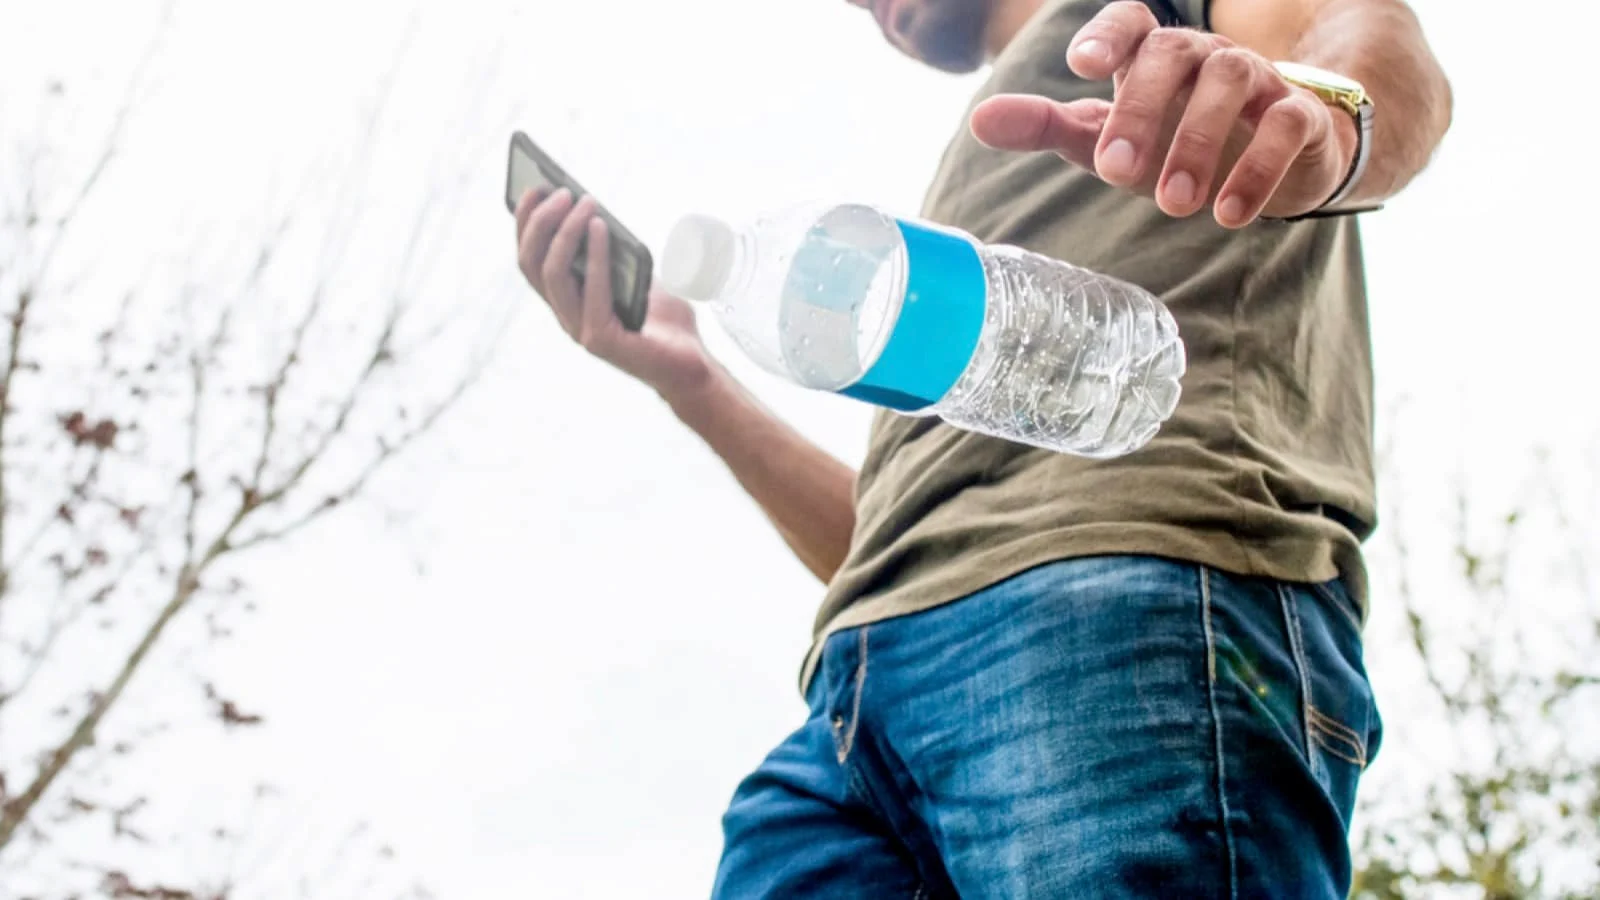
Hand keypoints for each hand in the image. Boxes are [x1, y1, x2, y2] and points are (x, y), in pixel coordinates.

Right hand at [514, 188, 714, 403]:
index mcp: (567, 301)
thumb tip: (596, 213)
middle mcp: (566, 315)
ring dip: (565, 233)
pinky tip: (601, 227)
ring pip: (553, 275)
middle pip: (533, 264)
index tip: (533, 188)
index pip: (531, 259)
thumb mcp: (635, 275)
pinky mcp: (601, 339)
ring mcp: (580, 329)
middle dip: (540, 222)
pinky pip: (591, 290)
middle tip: (560, 191)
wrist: (690, 364)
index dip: (525, 224)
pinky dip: (594, 255)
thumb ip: (614, 253)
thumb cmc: (663, 319)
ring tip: (583, 202)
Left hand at [969, 1, 1357, 226]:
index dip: (1107, 35)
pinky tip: (1229, 214)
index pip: (1130, 22)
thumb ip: (1046, 126)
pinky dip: (1260, 168)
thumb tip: (979, 122)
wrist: (1272, 160)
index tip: (1081, 66)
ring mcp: (1257, 79)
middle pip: (1173, 53)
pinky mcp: (1299, 116)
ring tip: (1172, 206)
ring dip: (1199, 142)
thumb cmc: (1174, 138)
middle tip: (1114, 172)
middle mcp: (1204, 55)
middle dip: (1142, 110)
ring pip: (1231, 80)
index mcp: (1152, 54)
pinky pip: (1286, 125)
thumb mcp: (1106, 136)